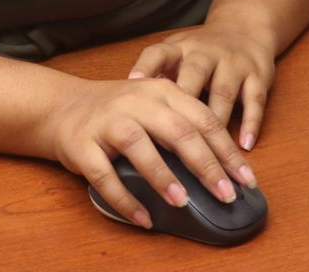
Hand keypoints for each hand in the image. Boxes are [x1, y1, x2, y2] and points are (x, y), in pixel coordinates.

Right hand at [46, 76, 257, 229]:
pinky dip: (125, 199)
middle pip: (178, 131)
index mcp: (161, 91)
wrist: (62, 106)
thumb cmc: (118, 111)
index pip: (202, 118)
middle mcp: (136, 100)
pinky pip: (104, 175)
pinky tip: (142, 218)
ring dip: (163, 176)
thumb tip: (224, 166)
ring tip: (183, 202)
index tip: (246, 179)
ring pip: (140, 146)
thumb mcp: (154, 106)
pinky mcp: (82, 144)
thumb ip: (184, 125)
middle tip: (226, 195)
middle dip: (206, 165)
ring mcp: (107, 121)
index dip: (226, 150)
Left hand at [126, 21, 276, 151]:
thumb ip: (157, 79)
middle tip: (173, 138)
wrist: (245, 28)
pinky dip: (250, 123)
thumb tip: (129, 115)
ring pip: (223, 92)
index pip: (159, 53)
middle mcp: (205, 53)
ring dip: (217, 126)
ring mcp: (233, 63)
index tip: (133, 83)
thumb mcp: (176, 55)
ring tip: (211, 159)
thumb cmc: (200, 52)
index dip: (146, 66)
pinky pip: (254, 100)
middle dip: (185, 104)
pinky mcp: (257, 75)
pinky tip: (245, 146)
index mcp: (180, 48)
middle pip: (193, 76)